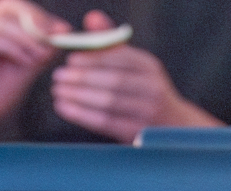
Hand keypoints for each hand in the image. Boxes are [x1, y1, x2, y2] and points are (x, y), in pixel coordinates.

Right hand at [0, 0, 62, 138]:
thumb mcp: (23, 72)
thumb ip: (39, 53)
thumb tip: (62, 34)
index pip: (19, 8)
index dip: (43, 16)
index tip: (64, 32)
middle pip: (8, 5)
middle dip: (35, 20)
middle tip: (52, 39)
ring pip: (1, 22)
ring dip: (27, 38)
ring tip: (41, 57)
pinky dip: (12, 49)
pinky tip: (25, 63)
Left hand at [50, 10, 220, 139]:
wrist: (172, 126)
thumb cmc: (144, 90)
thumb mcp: (134, 64)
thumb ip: (111, 41)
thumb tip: (92, 18)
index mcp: (149, 66)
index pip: (119, 58)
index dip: (92, 59)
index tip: (70, 60)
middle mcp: (152, 88)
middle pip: (113, 81)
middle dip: (82, 78)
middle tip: (58, 76)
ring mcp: (147, 112)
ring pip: (108, 102)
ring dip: (78, 97)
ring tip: (58, 92)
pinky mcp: (138, 132)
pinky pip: (106, 122)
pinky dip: (82, 115)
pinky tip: (65, 109)